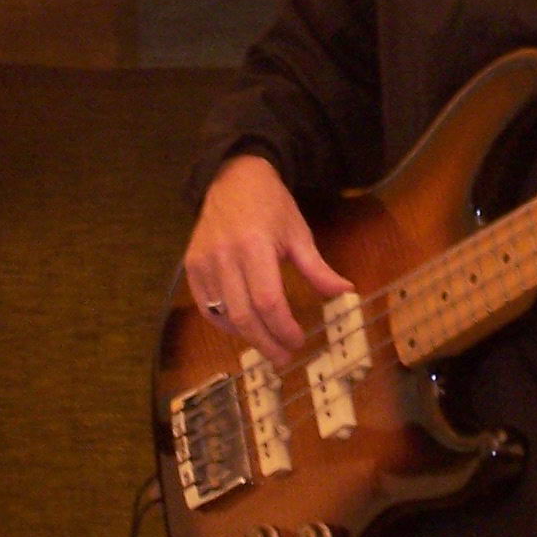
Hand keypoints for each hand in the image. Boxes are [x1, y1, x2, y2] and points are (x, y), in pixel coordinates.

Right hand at [183, 154, 354, 366]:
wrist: (233, 179)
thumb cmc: (271, 205)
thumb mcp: (299, 233)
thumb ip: (317, 268)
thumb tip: (345, 293)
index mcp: (254, 247)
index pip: (268, 301)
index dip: (284, 328)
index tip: (298, 341)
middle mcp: (224, 257)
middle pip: (244, 316)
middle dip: (266, 342)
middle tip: (284, 357)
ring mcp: (204, 262)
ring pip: (224, 315)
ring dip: (247, 336)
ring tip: (268, 345)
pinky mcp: (191, 266)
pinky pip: (206, 306)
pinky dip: (224, 323)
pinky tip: (243, 329)